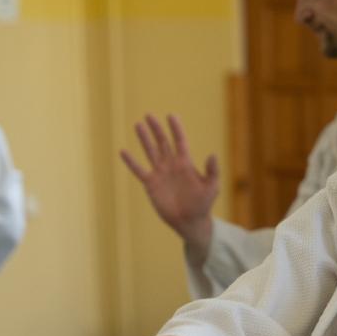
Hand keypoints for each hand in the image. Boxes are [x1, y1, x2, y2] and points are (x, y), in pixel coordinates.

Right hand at [120, 114, 218, 261]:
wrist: (190, 221)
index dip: (176, 129)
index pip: (180, 141)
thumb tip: (213, 154)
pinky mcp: (151, 184)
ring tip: (138, 124)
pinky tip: (123, 151)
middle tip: (149, 115)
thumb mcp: (211, 187)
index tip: (171, 116)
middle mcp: (171, 165)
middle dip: (156, 129)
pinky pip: (139, 170)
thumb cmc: (203, 204)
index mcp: (186, 163)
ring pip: (150, 151)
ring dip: (144, 139)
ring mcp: (160, 173)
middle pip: (163, 142)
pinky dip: (131, 162)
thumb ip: (212, 171)